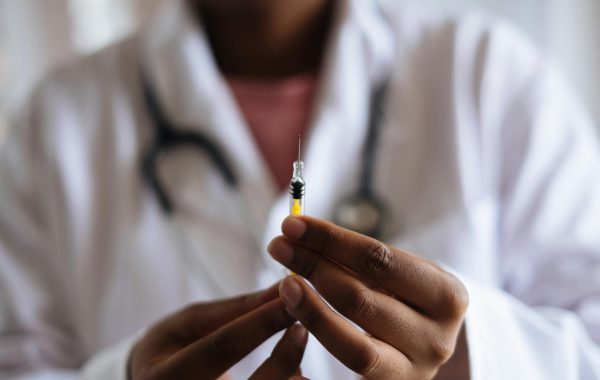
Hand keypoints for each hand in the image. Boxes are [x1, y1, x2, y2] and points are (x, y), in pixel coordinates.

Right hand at [129, 284, 307, 379]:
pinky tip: (295, 372)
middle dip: (282, 359)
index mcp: (164, 377)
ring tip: (299, 347)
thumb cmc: (171, 348)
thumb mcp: (191, 323)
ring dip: (289, 377)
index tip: (289, 299)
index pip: (220, 349)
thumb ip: (235, 309)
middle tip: (303, 327)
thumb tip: (281, 288)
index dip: (259, 323)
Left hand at [268, 216, 468, 378]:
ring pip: (354, 347)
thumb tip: (301, 236)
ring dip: (310, 310)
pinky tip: (292, 342)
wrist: (429, 343)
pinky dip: (319, 364)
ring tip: (284, 283)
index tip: (293, 224)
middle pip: (361, 300)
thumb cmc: (409, 296)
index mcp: (447, 296)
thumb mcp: (403, 272)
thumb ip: (361, 259)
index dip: (330, 240)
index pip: (379, 260)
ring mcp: (415, 372)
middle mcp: (437, 339)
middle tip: (278, 247)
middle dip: (313, 268)